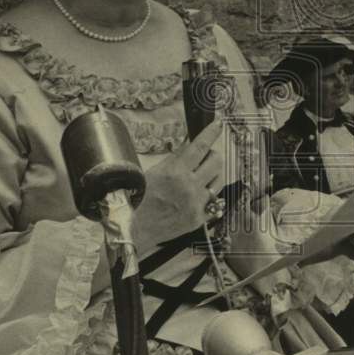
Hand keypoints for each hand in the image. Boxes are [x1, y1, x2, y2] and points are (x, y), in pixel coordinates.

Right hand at [133, 119, 224, 253]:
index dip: (211, 133)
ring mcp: (196, 204)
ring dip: (213, 174)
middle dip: (212, 155)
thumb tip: (190, 145)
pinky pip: (214, 200)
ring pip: (219, 180)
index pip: (200, 147)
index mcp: (175, 172)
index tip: (218, 124)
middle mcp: (189, 187)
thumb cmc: (138, 199)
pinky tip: (196, 195)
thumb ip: (174, 159)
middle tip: (204, 156)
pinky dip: (208, 195)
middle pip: (216, 161)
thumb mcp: (153, 172)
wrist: (134, 229)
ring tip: (200, 176)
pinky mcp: (199, 218)